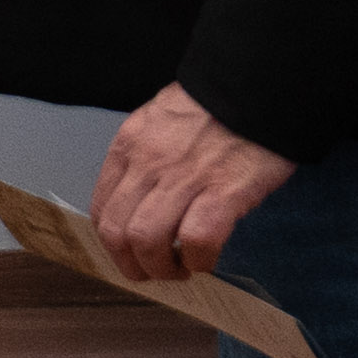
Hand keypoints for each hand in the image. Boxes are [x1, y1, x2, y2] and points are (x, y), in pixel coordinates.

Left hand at [91, 82, 296, 281]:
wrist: (256, 85)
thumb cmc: (214, 106)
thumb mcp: (161, 122)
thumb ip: (145, 158)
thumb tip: (143, 201)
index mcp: (129, 145)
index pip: (100, 209)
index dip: (112, 242)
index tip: (130, 253)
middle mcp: (148, 163)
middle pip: (117, 233)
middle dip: (131, 265)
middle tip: (154, 272)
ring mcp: (183, 177)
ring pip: (148, 241)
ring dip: (162, 269)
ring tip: (181, 269)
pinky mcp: (223, 190)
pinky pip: (197, 240)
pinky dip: (198, 260)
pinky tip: (206, 259)